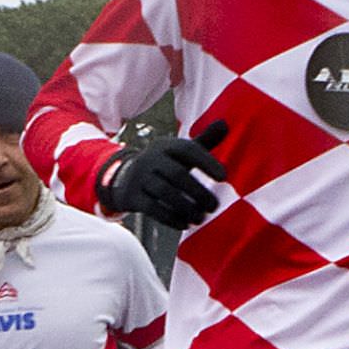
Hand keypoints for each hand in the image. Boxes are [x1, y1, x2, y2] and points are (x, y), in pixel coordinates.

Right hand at [99, 120, 228, 229]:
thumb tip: (225, 124)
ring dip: (186, 208)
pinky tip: (185, 224)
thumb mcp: (180, 151)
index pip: (188, 150)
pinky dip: (171, 218)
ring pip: (165, 192)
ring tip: (201, 218)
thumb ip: (204, 140)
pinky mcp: (132, 196)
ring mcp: (139, 178)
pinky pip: (152, 208)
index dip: (207, 162)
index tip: (224, 177)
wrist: (123, 177)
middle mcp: (151, 159)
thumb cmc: (164, 164)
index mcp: (166, 146)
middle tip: (214, 206)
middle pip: (177, 174)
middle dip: (199, 192)